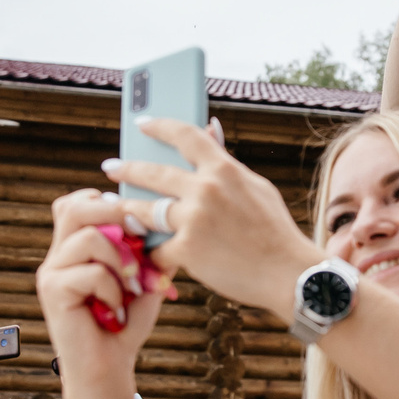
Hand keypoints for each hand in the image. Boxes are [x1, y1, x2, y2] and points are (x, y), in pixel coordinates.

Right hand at [36, 195, 175, 378]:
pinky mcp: (52, 291)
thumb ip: (148, 248)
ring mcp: (52, 271)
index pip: (80, 201)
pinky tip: (114, 309)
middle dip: (112, 216)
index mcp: (76, 246)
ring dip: (120, 260)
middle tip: (137, 241)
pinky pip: (91, 272)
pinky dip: (113, 289)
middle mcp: (59, 254)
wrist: (109, 367)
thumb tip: (163, 217)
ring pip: (88, 237)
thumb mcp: (143, 277)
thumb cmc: (126, 322)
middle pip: (74, 206)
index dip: (109, 203)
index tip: (138, 226)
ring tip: (130, 286)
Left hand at [103, 117, 323, 320]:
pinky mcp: (187, 251)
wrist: (288, 274)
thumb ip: (227, 162)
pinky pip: (157, 248)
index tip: (143, 124)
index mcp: (224, 170)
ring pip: (145, 210)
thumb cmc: (274, 231)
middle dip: (127, 169)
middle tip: (110, 166)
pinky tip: (144, 252)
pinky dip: (152, 252)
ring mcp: (194, 220)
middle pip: (153, 173)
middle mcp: (206, 190)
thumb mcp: (256, 187)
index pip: (185, 135)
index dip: (160, 126)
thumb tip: (210, 130)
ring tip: (112, 206)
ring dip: (124, 208)